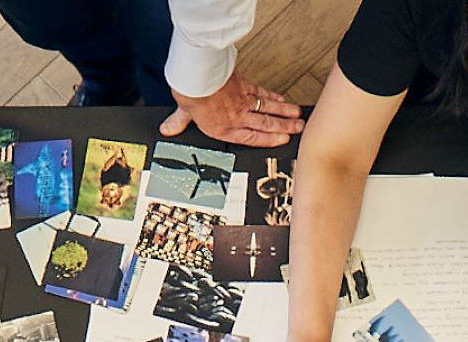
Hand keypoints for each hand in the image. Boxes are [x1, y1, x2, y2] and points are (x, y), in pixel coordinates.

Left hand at [159, 73, 303, 146]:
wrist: (198, 75)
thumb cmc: (192, 93)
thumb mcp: (183, 110)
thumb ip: (178, 121)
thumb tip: (168, 129)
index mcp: (222, 128)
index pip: (250, 138)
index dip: (268, 141)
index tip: (282, 140)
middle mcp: (236, 117)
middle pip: (265, 124)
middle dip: (284, 127)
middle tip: (299, 129)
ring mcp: (243, 102)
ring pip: (268, 110)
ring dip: (284, 114)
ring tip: (298, 117)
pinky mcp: (244, 86)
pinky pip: (263, 94)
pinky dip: (274, 97)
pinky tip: (282, 99)